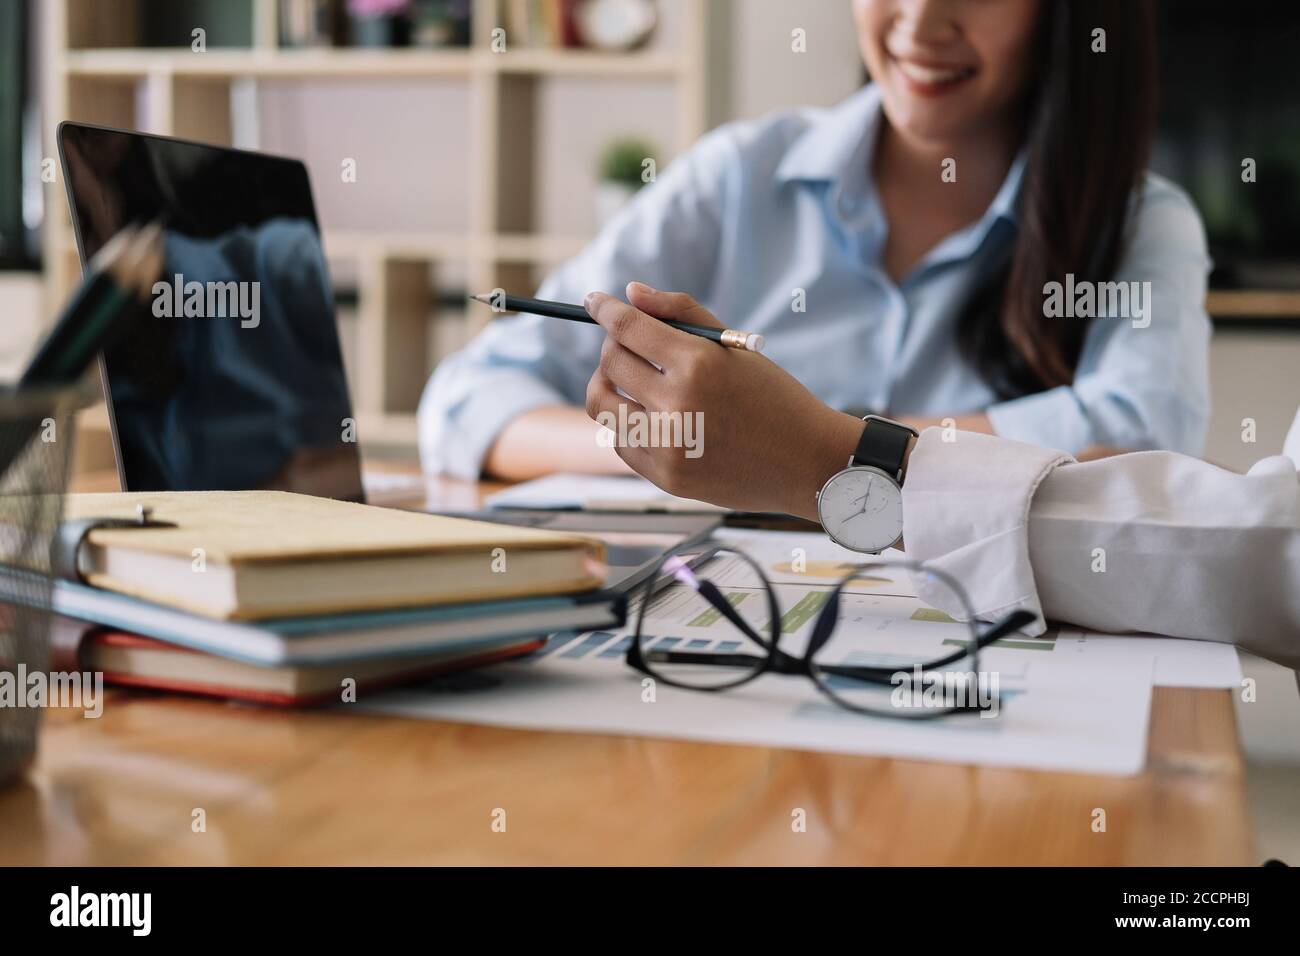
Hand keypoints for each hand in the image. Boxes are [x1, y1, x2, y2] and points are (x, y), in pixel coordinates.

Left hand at [583, 283, 862, 518]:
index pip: (628, 327)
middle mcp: (678, 404)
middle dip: (613, 346)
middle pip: (611, 361)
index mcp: (699, 363)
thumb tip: (629, 293)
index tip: (594, 301)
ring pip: (602, 402)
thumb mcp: (735, 346)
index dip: (604, 309)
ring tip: (630, 381)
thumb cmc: (772, 396)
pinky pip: (619, 440)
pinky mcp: (664, 476)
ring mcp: (669, 445)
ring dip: (607, 384)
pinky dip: (625, 422)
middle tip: (630, 346)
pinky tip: (650, 416)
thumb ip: (680, 312)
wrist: (805, 462)